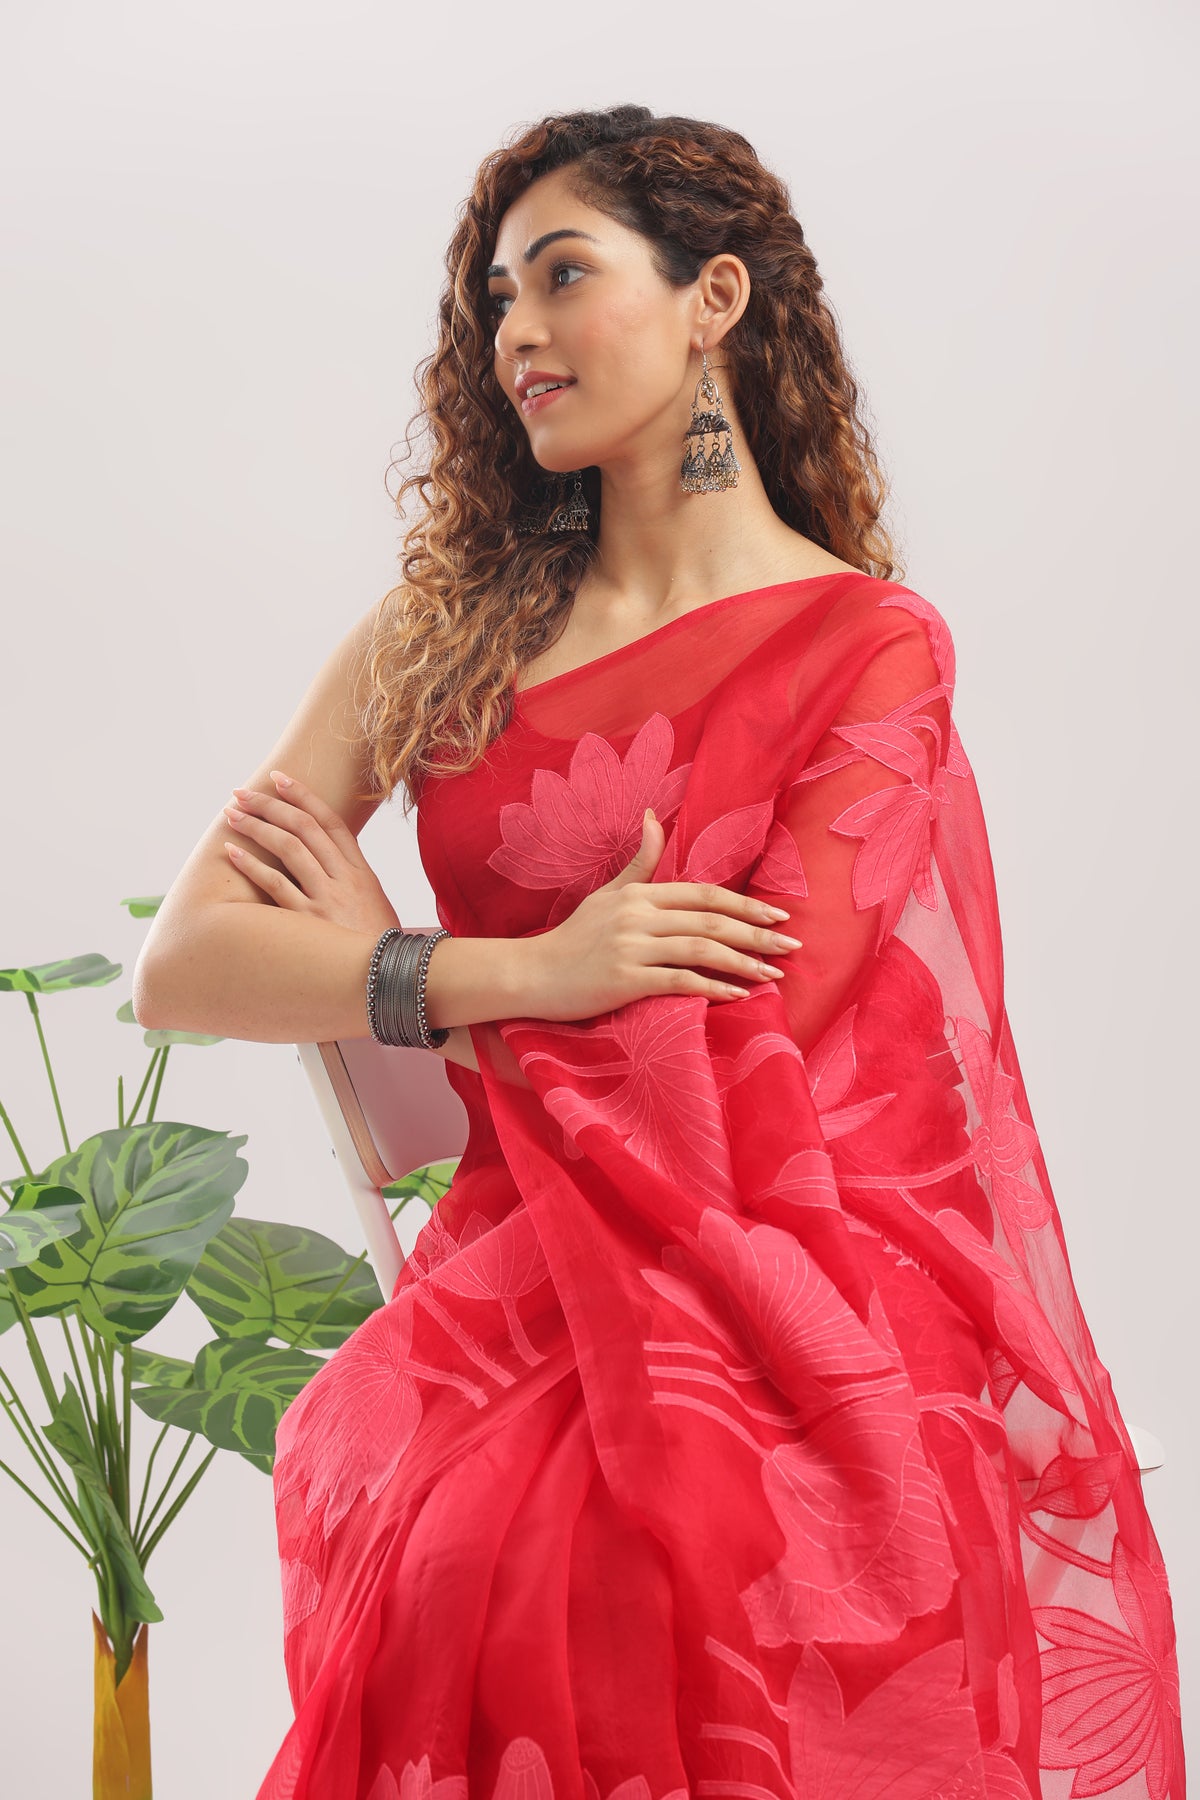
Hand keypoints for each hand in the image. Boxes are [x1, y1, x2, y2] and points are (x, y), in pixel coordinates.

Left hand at [222, 771, 400, 937]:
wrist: (393, 982)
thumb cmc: (379, 948)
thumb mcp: (374, 908)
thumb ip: (352, 884)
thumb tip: (327, 867)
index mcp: (362, 873)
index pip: (331, 822)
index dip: (304, 796)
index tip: (280, 779)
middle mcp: (345, 879)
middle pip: (305, 827)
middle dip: (271, 804)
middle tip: (242, 792)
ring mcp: (328, 899)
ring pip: (289, 848)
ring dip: (257, 826)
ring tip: (231, 814)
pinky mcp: (310, 923)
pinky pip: (276, 885)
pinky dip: (252, 865)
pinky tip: (232, 852)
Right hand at [521, 809, 802, 1021]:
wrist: (531, 974)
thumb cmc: (573, 938)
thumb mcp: (606, 894)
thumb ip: (638, 862)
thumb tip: (654, 817)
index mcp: (640, 894)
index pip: (704, 893)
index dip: (745, 903)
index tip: (779, 914)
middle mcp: (639, 916)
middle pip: (711, 920)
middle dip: (757, 933)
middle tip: (793, 945)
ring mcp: (632, 947)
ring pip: (701, 949)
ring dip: (743, 962)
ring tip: (773, 974)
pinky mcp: (625, 979)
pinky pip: (679, 981)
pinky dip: (713, 987)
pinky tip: (738, 995)